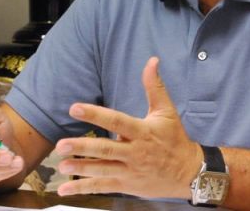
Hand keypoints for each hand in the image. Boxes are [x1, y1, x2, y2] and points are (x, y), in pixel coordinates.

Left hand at [55, 57, 202, 198]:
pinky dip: (83, 189)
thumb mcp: (167, 111)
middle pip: (106, 149)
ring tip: (61, 166)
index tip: (75, 108)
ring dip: (81, 168)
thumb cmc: (175, 138)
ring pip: (102, 170)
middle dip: (83, 147)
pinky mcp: (127, 185)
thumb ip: (155, 86)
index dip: (96, 115)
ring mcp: (130, 171)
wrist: (188, 172)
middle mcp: (134, 152)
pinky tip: (65, 189)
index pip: (117, 121)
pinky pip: (103, 187)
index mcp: (142, 132)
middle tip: (61, 145)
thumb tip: (152, 60)